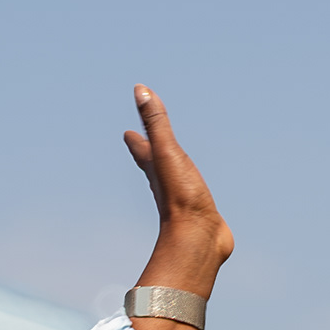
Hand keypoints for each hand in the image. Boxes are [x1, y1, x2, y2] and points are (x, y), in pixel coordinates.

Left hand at [121, 86, 232, 297]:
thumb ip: (155, 122)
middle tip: (141, 146)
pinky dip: (196, 196)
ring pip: (176, 184)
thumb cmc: (181, 196)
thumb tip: (140, 90)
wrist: (199, 239)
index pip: (143, 150)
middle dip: (148, 156)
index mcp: (158, 171)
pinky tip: (200, 203)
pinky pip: (198, 201)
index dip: (136, 141)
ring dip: (172, 176)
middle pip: (155, 167)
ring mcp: (184, 203)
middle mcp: (167, 187)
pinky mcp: (202, 216)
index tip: (127, 134)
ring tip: (174, 172)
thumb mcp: (167, 152)